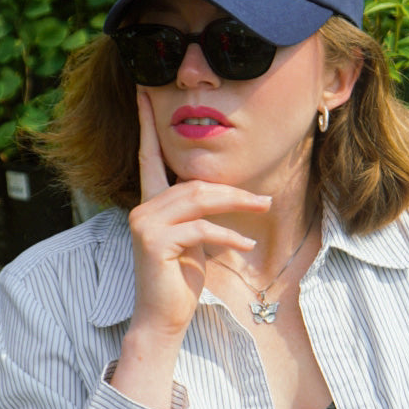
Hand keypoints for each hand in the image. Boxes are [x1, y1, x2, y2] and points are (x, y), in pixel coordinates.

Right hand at [111, 92, 270, 408]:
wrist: (163, 317)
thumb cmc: (181, 278)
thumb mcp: (193, 238)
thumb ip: (198, 210)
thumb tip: (224, 191)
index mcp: (150, 202)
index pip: (148, 155)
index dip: (148, 123)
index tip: (144, 91)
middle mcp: (142, 208)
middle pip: (194, 183)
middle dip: (234, 190)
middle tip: (265, 198)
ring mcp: (145, 223)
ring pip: (199, 200)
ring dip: (237, 205)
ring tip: (264, 210)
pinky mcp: (154, 242)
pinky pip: (201, 229)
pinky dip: (227, 235)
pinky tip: (245, 243)